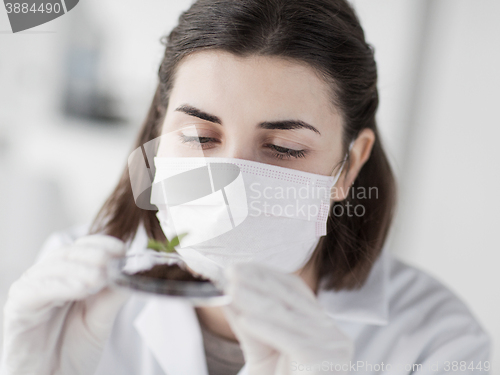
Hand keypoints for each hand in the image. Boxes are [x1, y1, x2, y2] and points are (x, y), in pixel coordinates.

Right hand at [1, 234, 129, 374]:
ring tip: (99, 278)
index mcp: (69, 275)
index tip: (122, 250)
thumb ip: (113, 294)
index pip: (85, 248)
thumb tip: (132, 270)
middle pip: (69, 253)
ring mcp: (31, 290)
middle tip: (110, 263)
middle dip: (92, 255)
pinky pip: (37, 290)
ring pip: (54, 268)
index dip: (103, 245)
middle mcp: (48, 277)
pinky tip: (80, 288)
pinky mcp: (19, 307)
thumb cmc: (74, 349)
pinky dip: (60, 286)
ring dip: (79, 269)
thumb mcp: (102, 318)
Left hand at [222, 263, 352, 374]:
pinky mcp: (325, 360)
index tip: (240, 266)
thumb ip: (249, 324)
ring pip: (287, 315)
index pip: (294, 289)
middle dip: (257, 282)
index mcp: (321, 326)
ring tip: (231, 288)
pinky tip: (245, 318)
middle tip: (230, 271)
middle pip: (290, 298)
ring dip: (255, 299)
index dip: (267, 274)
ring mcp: (333, 345)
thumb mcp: (262, 353)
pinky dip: (266, 327)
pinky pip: (290, 339)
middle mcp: (332, 332)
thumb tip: (229, 295)